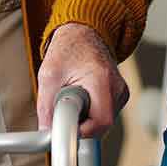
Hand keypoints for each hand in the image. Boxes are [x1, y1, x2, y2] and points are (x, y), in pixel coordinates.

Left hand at [36, 22, 127, 136]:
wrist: (83, 34)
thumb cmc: (68, 49)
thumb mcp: (49, 75)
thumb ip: (46, 105)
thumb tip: (46, 131)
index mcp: (102, 80)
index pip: (100, 122)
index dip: (80, 131)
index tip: (64, 131)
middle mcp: (117, 88)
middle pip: (102, 125)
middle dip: (80, 124)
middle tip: (64, 111)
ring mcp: (120, 93)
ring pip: (103, 123)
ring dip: (84, 118)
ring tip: (73, 98)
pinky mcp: (119, 96)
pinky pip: (104, 116)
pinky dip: (90, 113)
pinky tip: (81, 99)